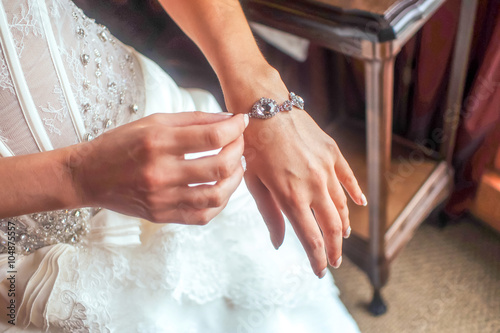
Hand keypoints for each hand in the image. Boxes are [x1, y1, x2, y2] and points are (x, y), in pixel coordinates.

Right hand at [69, 112, 247, 223]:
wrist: (89, 176)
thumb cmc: (121, 144)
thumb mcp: (153, 122)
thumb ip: (193, 120)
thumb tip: (228, 119)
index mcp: (158, 142)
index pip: (212, 136)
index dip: (235, 128)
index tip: (241, 121)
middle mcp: (161, 172)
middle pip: (219, 166)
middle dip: (239, 151)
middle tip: (239, 142)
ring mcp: (161, 198)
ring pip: (216, 195)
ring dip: (235, 179)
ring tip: (236, 166)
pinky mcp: (162, 216)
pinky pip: (202, 215)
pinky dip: (220, 202)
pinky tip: (221, 187)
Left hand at [243, 107, 364, 277]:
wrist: (263, 104)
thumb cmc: (251, 144)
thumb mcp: (253, 182)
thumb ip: (270, 214)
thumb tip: (280, 243)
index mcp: (291, 196)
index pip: (311, 238)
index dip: (317, 259)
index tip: (319, 272)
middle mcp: (313, 185)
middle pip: (331, 226)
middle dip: (334, 249)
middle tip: (335, 262)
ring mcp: (326, 167)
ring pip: (341, 205)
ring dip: (343, 225)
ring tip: (342, 238)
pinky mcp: (332, 151)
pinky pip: (348, 177)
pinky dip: (355, 193)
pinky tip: (359, 204)